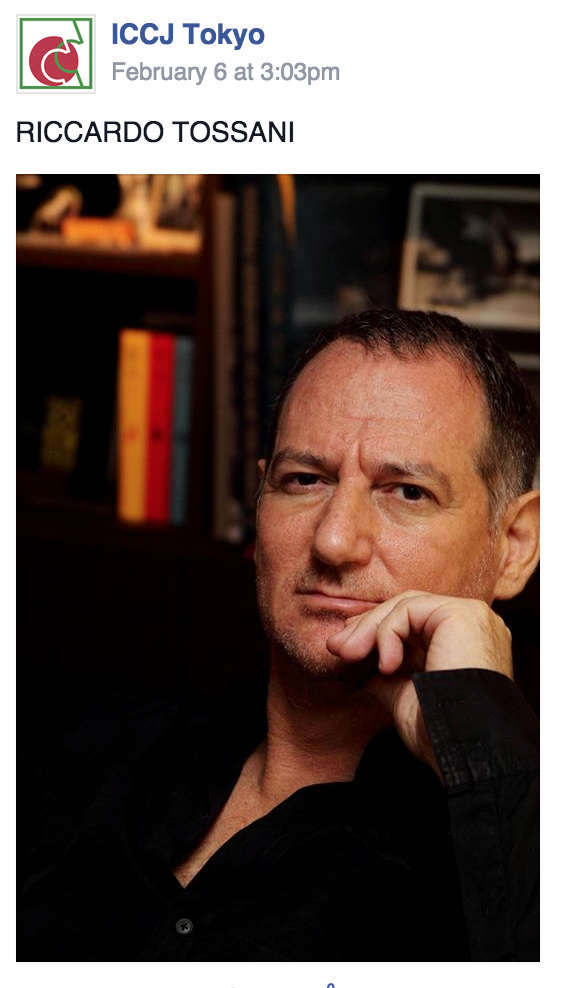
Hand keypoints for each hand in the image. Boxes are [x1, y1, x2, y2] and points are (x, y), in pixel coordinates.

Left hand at [326, 591, 512, 779]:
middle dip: (367, 627)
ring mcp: (471, 617)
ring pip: (406, 606)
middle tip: (337, 647)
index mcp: (464, 644)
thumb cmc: (438, 732)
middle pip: (408, 611)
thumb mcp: (405, 696)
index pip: (414, 623)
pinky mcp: (462, 614)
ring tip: (348, 654)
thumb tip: (362, 666)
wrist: (462, 747)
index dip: (377, 632)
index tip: (345, 650)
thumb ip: (388, 674)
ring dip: (370, 629)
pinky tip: (386, 665)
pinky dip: (388, 633)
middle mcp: (472, 627)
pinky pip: (409, 610)